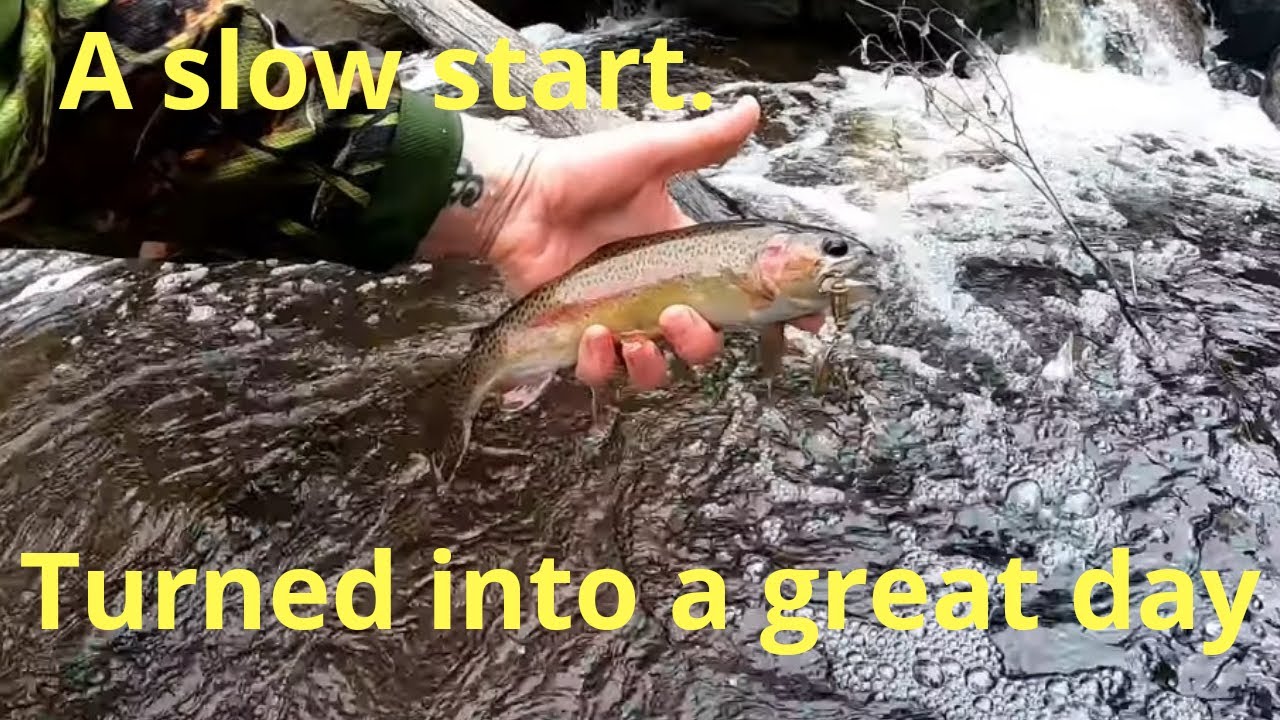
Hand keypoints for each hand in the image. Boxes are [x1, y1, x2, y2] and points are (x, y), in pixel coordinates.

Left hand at [419, 96, 823, 389]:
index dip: (772, 315)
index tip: (802, 324)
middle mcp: (656, 295)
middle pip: (701, 343)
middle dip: (700, 342)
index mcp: (681, 258)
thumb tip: (753, 109)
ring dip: (653, 364)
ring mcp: (618, 319)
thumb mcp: (650, 154)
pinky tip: (593, 336)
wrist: (519, 194)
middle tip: (681, 315)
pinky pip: (601, 372)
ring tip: (637, 337)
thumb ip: (704, 143)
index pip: (739, 295)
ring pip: (655, 369)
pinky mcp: (578, 336)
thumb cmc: (581, 172)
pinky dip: (600, 364)